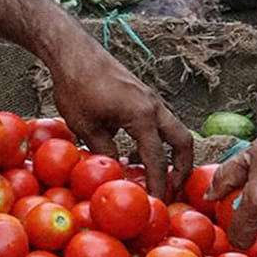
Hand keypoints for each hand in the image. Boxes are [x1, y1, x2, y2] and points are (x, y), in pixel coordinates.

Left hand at [48, 44, 193, 198]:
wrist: (74, 52)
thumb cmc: (76, 88)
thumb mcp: (86, 127)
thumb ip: (105, 152)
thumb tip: (117, 172)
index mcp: (143, 117)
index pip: (157, 160)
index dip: (158, 185)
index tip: (157, 205)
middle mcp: (154, 107)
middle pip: (183, 142)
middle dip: (182, 168)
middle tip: (172, 190)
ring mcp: (150, 100)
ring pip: (173, 130)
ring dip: (169, 154)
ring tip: (152, 176)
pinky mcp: (141, 96)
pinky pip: (158, 123)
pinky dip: (154, 140)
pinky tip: (132, 153)